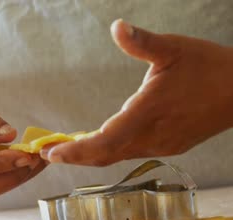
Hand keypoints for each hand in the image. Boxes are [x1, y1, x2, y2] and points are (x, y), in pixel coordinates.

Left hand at [42, 19, 232, 165]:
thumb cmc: (208, 67)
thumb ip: (142, 42)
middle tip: (48, 154)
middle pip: (105, 155)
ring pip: (117, 156)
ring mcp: (161, 145)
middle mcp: (152, 136)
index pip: (105, 140)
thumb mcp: (174, 48)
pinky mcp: (168, 146)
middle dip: (74, 156)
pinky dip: (109, 152)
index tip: (52, 153)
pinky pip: (131, 153)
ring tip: (65, 150)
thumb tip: (117, 27)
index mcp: (148, 113)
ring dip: (90, 155)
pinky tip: (97, 144)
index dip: (76, 151)